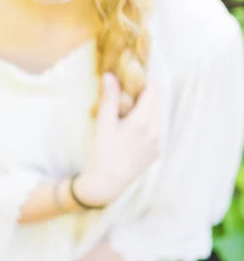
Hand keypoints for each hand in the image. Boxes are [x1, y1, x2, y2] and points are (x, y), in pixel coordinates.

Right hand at [76, 72, 160, 206]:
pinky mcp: (157, 152)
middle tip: (125, 93)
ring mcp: (158, 142)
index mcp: (144, 121)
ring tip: (126, 112)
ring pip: (156, 116)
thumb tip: (110, 75)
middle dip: (143, 95)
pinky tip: (130, 130)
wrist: (108, 184)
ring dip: (145, 109)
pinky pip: (155, 130)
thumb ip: (109, 98)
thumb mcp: (104, 123)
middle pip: (155, 102)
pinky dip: (146, 124)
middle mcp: (156, 130)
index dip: (144, 81)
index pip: (153, 90)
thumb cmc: (103, 152)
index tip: (132, 79)